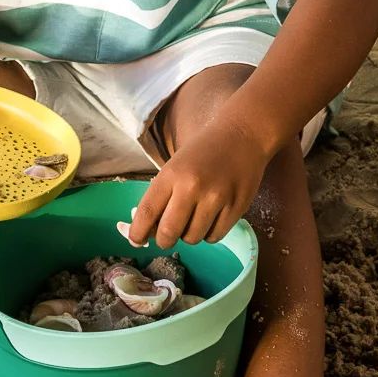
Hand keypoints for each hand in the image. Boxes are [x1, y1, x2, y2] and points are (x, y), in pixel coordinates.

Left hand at [129, 117, 270, 247]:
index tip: (136, 240)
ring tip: (193, 218)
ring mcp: (217, 198)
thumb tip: (147, 232)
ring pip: (192, 238)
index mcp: (171, 174)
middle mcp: (192, 187)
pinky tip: (210, 218)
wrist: (242, 135)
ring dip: (188, 235)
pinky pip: (214, 237)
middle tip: (166, 237)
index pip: (147, 212)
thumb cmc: (202, 153)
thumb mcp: (174, 167)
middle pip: (169, 232)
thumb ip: (161, 197)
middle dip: (163, 240)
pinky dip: (209, 234)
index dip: (138, 232)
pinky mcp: (237, 207)